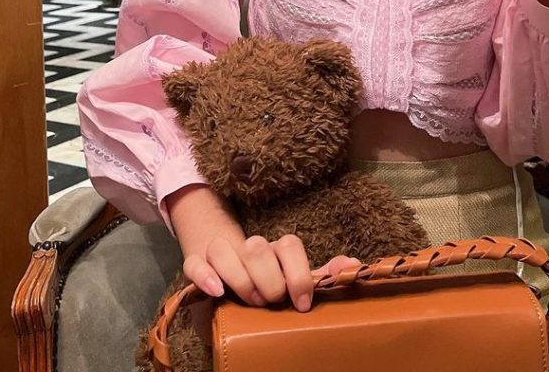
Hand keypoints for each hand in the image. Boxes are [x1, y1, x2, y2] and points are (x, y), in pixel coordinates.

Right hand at [183, 233, 321, 311]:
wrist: (227, 292)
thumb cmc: (268, 290)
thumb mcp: (295, 286)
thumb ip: (321, 277)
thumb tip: (353, 265)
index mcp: (276, 250)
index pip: (290, 245)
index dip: (298, 273)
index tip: (302, 304)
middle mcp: (249, 247)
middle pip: (258, 247)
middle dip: (268, 280)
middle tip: (271, 303)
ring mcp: (221, 255)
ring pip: (225, 250)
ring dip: (240, 279)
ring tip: (250, 302)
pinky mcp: (197, 267)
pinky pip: (195, 263)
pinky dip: (205, 275)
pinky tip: (216, 290)